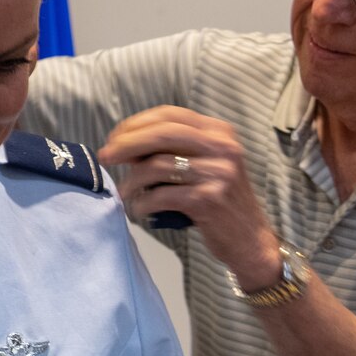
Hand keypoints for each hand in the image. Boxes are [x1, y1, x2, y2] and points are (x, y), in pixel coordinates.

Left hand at [97, 106, 285, 288]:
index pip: (170, 115)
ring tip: (125, 192)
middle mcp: (222, 147)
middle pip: (161, 134)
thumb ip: (174, 149)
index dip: (137, 123)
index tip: (115, 136)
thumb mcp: (205, 164)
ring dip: (132, 180)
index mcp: (219, 132)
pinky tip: (140, 209)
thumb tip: (124, 144)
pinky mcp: (208, 199)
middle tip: (105, 156)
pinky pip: (161, 195)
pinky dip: (143, 203)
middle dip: (126, 143)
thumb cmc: (220, 200)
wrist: (250, 240)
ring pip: (157, 166)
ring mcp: (217, 173)